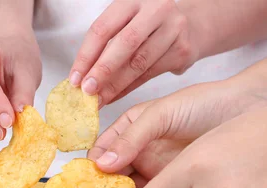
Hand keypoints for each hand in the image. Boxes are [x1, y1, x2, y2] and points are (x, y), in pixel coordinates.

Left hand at [70, 0, 198, 106]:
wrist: (192, 25)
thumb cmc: (148, 27)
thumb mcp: (126, 23)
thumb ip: (105, 45)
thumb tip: (80, 78)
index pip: (103, 28)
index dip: (86, 56)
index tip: (74, 79)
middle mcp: (156, 9)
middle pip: (124, 43)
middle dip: (102, 71)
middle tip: (87, 91)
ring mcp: (173, 28)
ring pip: (139, 63)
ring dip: (115, 85)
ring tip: (99, 100)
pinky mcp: (183, 50)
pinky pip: (150, 74)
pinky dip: (129, 88)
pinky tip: (115, 96)